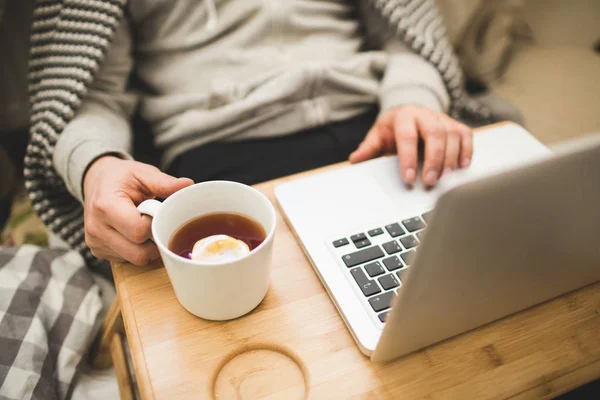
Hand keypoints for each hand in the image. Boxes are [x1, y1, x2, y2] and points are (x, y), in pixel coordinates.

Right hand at [83, 156, 193, 264]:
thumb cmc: (121, 177)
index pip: (139, 231)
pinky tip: (136, 234)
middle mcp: (96, 228)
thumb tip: (188, 185)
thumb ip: (165, 182)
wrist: (97, 181)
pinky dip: (137, 250)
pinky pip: (127, 261)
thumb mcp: (143, 173)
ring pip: (135, 260)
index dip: (155, 224)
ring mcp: (95, 243)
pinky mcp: (98, 252)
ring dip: (148, 248)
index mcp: (105, 206)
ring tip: (146, 227)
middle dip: (155, 240)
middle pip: (138, 253)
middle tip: (156, 222)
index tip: (156, 212)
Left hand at [349, 105, 472, 185]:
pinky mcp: (455, 125)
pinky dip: (466, 151)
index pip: (407, 136)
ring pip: (452, 135)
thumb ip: (368, 148)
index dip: (408, 158)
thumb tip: (355, 159)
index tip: (408, 178)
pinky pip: (466, 135)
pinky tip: (461, 167)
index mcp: (404, 117)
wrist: (409, 111)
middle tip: (429, 181)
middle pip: (435, 134)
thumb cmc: (393, 127)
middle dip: (434, 160)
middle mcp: (426, 115)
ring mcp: (443, 119)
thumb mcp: (378, 135)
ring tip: (444, 178)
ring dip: (450, 159)